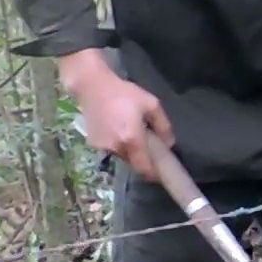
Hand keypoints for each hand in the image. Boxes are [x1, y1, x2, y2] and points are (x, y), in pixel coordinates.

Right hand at [59, 51, 172, 178]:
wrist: (92, 86)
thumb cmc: (124, 93)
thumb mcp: (151, 104)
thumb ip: (163, 126)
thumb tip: (169, 143)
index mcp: (132, 139)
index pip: (144, 168)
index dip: (153, 174)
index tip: (161, 173)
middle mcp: (116, 147)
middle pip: (134, 163)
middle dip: (142, 159)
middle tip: (148, 146)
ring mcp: (102, 147)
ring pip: (122, 157)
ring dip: (129, 151)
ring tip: (130, 133)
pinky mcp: (93, 144)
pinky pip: (111, 150)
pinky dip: (117, 145)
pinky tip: (117, 129)